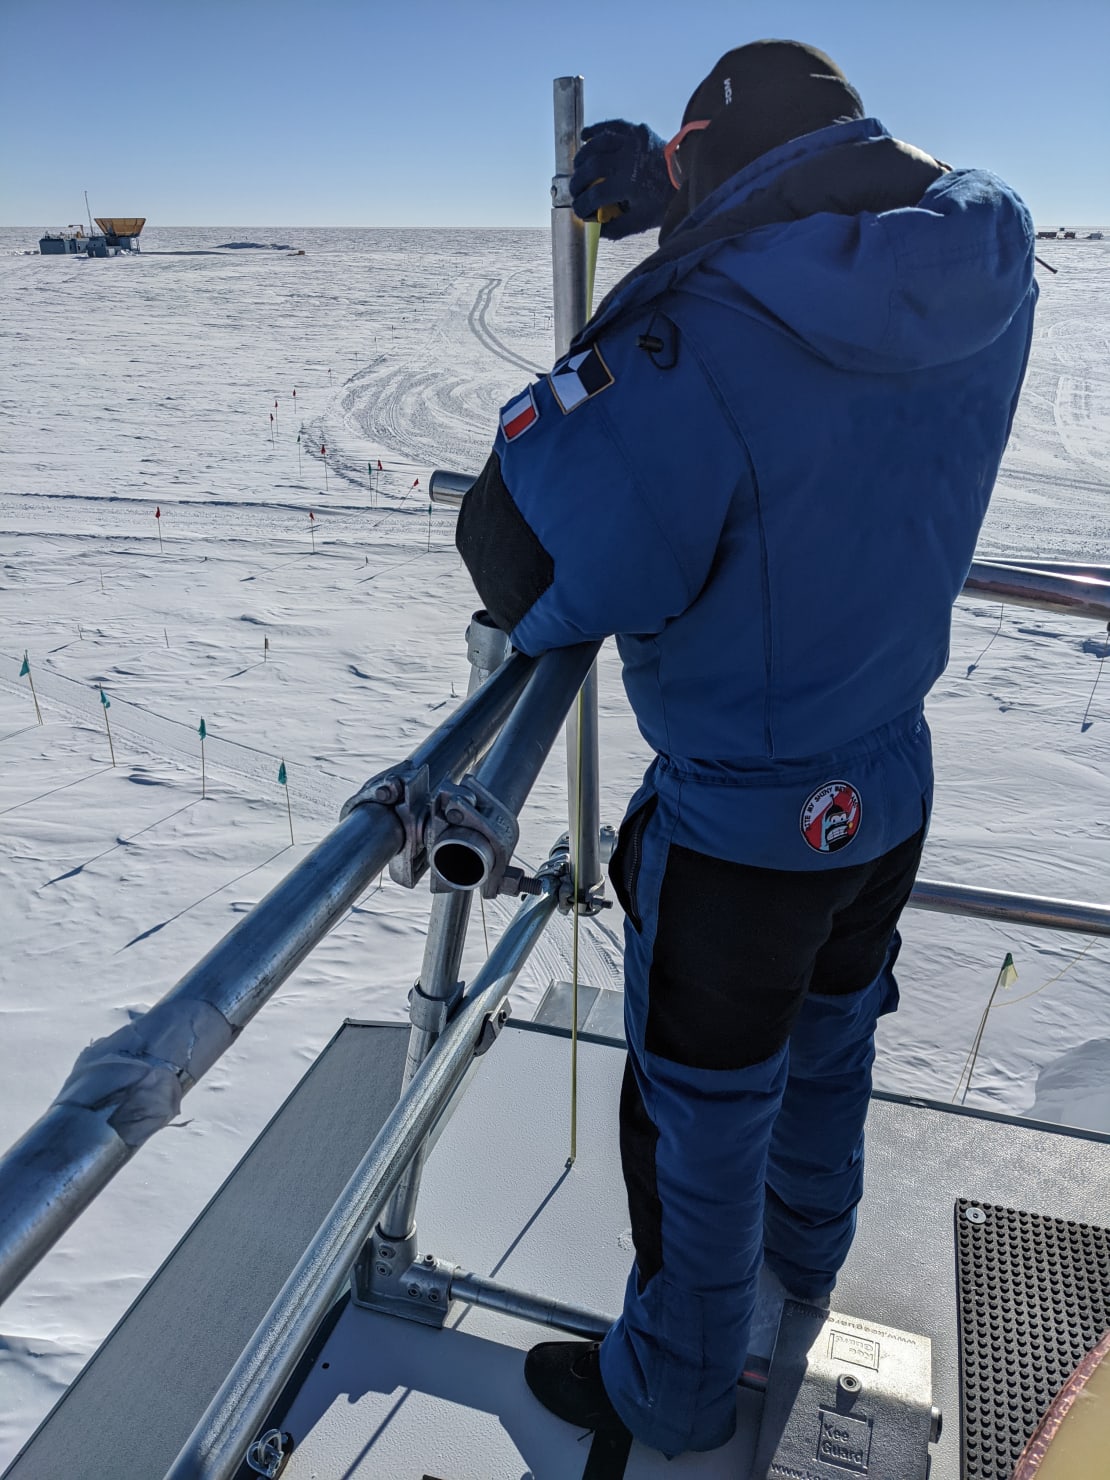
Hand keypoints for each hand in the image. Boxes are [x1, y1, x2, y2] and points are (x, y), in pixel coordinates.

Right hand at [570, 119, 670, 239]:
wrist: (687, 174)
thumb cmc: (663, 200)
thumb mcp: (642, 220)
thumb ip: (617, 227)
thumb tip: (596, 229)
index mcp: (629, 184)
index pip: (596, 196)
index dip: (583, 205)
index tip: (578, 211)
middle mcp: (628, 159)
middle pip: (592, 167)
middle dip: (578, 181)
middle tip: (575, 190)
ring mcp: (632, 141)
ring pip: (597, 144)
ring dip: (583, 156)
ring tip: (578, 168)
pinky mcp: (636, 130)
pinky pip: (611, 126)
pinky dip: (595, 130)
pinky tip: (584, 136)